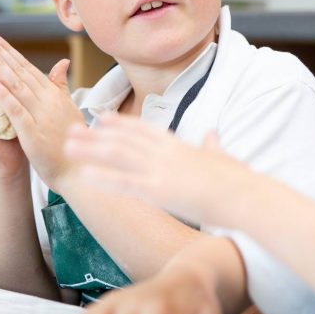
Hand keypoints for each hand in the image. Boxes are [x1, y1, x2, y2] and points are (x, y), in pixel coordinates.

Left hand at [0, 30, 85, 189]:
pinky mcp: (34, 133)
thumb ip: (61, 85)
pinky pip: (17, 111)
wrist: (80, 170)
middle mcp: (48, 101)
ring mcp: (41, 116)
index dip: (11, 52)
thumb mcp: (69, 108)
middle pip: (21, 72)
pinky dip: (4, 96)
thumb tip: (63, 63)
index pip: (29, 69)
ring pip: (18, 86)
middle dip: (2, 53)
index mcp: (54, 95)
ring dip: (1, 66)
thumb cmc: (74, 141)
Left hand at [63, 113, 253, 225]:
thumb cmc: (239, 180)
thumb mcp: (223, 156)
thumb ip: (212, 145)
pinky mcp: (160, 190)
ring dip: (91, 150)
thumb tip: (212, 133)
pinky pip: (125, 183)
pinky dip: (103, 178)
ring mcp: (161, 170)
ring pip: (118, 156)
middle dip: (96, 135)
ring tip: (69, 146)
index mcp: (180, 146)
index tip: (101, 118)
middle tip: (72, 129)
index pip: (144, 129)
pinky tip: (85, 175)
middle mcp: (166, 153)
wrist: (245, 195)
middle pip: (124, 140)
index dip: (121, 124)